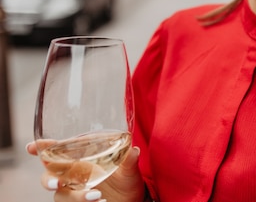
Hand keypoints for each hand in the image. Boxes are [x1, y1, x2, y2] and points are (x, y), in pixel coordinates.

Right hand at [26, 141, 144, 201]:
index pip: (57, 153)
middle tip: (57, 183)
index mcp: (81, 160)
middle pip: (49, 177)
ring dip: (76, 197)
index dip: (43, 149)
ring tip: (97, 196)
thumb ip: (129, 160)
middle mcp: (74, 176)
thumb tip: (133, 150)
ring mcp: (75, 193)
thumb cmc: (127, 179)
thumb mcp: (130, 170)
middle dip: (48, 180)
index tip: (32, 147)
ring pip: (62, 196)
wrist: (134, 200)